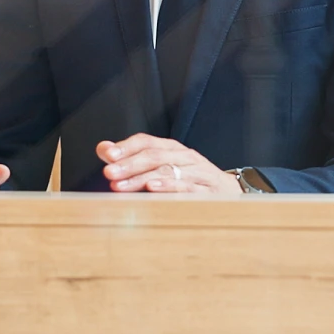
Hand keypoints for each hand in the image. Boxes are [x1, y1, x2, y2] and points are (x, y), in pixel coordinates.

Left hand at [97, 134, 240, 193]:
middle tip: (109, 173)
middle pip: (155, 155)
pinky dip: (168, 187)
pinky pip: (187, 187)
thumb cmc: (190, 179)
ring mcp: (198, 172)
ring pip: (168, 170)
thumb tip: (104, 149)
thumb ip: (131, 158)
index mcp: (172, 148)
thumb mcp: (162, 166)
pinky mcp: (208, 191)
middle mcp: (185, 157)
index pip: (146, 141)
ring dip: (141, 178)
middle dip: (129, 164)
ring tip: (121, 185)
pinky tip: (152, 188)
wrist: (229, 192)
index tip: (107, 155)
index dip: (126, 147)